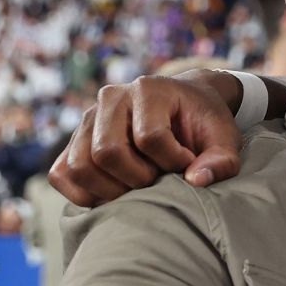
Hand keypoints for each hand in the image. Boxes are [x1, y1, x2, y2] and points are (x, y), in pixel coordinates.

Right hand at [51, 74, 243, 206]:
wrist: (185, 103)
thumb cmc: (205, 123)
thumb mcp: (225, 137)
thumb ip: (221, 160)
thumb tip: (196, 181)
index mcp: (148, 90)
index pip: (150, 138)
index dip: (173, 162)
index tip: (187, 164)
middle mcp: (111, 98)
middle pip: (107, 153)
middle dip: (138, 179)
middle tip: (159, 180)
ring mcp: (87, 119)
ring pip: (79, 166)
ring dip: (110, 190)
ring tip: (138, 187)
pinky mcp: (75, 140)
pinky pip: (60, 174)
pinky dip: (83, 194)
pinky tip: (113, 194)